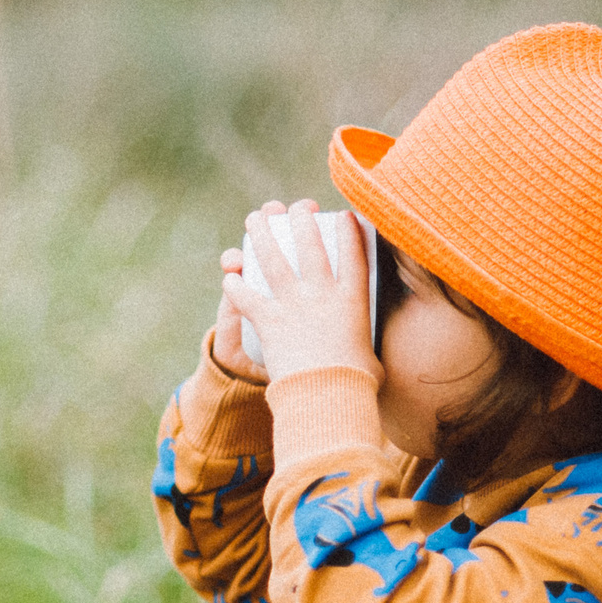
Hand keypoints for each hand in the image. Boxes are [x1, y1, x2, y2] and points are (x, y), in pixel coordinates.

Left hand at [218, 200, 378, 383]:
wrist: (327, 395)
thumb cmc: (355, 384)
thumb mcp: (372, 362)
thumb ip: (368, 354)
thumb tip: (372, 364)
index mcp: (353, 299)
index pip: (354, 254)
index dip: (349, 230)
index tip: (344, 215)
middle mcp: (322, 292)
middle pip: (310, 244)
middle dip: (300, 219)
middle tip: (294, 207)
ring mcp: (293, 302)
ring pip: (272, 257)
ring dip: (260, 234)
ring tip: (255, 217)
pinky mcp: (268, 318)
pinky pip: (246, 296)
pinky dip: (235, 286)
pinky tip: (229, 277)